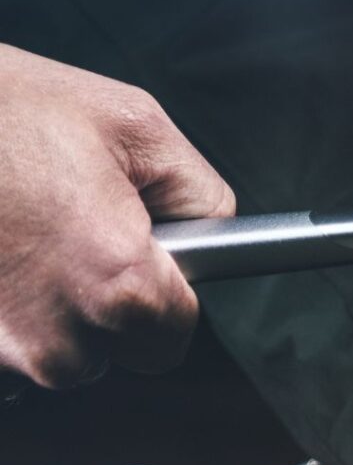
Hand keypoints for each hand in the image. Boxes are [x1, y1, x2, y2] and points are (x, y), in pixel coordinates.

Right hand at [0, 45, 233, 387]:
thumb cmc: (8, 108)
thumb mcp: (137, 126)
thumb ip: (202, 194)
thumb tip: (219, 235)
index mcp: (120, 287)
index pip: (175, 338)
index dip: (169, 296)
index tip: (148, 260)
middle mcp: (59, 339)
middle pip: (119, 354)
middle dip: (116, 307)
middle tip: (83, 236)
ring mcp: (2, 352)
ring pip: (63, 356)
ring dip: (60, 312)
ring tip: (31, 236)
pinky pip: (12, 346)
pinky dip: (11, 310)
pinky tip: (1, 256)